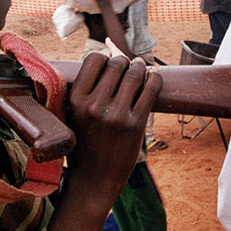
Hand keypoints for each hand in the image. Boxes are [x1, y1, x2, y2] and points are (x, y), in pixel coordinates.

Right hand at [64, 54, 160, 201]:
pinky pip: (151, 89)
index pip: (94, 59)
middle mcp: (94, 105)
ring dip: (141, 68)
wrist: (93, 180)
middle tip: (129, 68)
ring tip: (141, 70)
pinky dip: (155, 79)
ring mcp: (116, 115)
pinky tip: (153, 79)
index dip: (105, 59)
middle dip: (125, 62)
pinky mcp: (135, 125)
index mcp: (75, 100)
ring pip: (135, 73)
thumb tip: (110, 50)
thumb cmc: (84, 143)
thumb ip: (87, 88)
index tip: (110, 67)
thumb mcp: (75, 114)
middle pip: (116, 63)